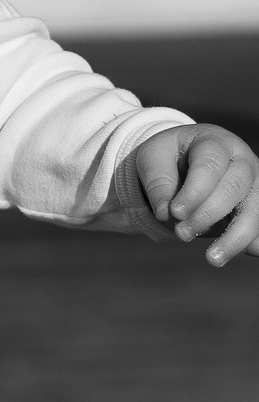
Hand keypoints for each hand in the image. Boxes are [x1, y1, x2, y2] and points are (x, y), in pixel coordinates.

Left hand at [129, 123, 258, 265]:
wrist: (185, 161)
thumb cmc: (169, 157)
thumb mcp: (153, 158)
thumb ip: (157, 181)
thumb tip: (165, 213)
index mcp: (215, 142)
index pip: (210, 166)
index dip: (194, 192)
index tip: (175, 213)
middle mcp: (242, 161)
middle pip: (235, 188)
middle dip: (208, 214)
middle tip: (181, 234)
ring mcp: (254, 185)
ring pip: (255, 211)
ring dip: (235, 237)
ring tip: (213, 259)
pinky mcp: (256, 207)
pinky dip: (255, 242)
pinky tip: (246, 253)